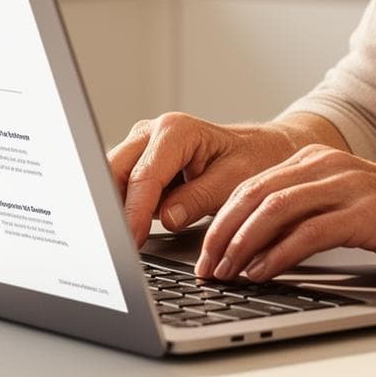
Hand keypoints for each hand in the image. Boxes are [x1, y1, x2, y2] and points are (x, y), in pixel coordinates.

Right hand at [106, 112, 296, 246]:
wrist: (262, 150)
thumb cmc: (253, 160)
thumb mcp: (235, 181)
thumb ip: (199, 198)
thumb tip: (167, 218)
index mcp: (175, 131)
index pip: (144, 176)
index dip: (134, 212)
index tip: (131, 240)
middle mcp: (152, 133)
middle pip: (115, 172)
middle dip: (115, 209)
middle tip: (122, 245)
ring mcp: (143, 147)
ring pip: (113, 180)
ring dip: (119, 209)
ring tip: (129, 240)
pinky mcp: (141, 164)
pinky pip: (123, 188)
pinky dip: (127, 209)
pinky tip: (137, 229)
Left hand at [194, 145, 375, 281]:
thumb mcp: (345, 200)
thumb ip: (307, 211)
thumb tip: (261, 245)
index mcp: (315, 160)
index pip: (251, 185)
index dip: (220, 219)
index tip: (204, 252)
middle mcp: (324, 166)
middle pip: (253, 195)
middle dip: (221, 233)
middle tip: (205, 267)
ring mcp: (343, 187)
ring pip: (273, 211)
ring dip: (242, 244)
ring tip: (226, 273)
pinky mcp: (362, 213)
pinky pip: (307, 233)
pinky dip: (278, 254)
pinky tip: (263, 273)